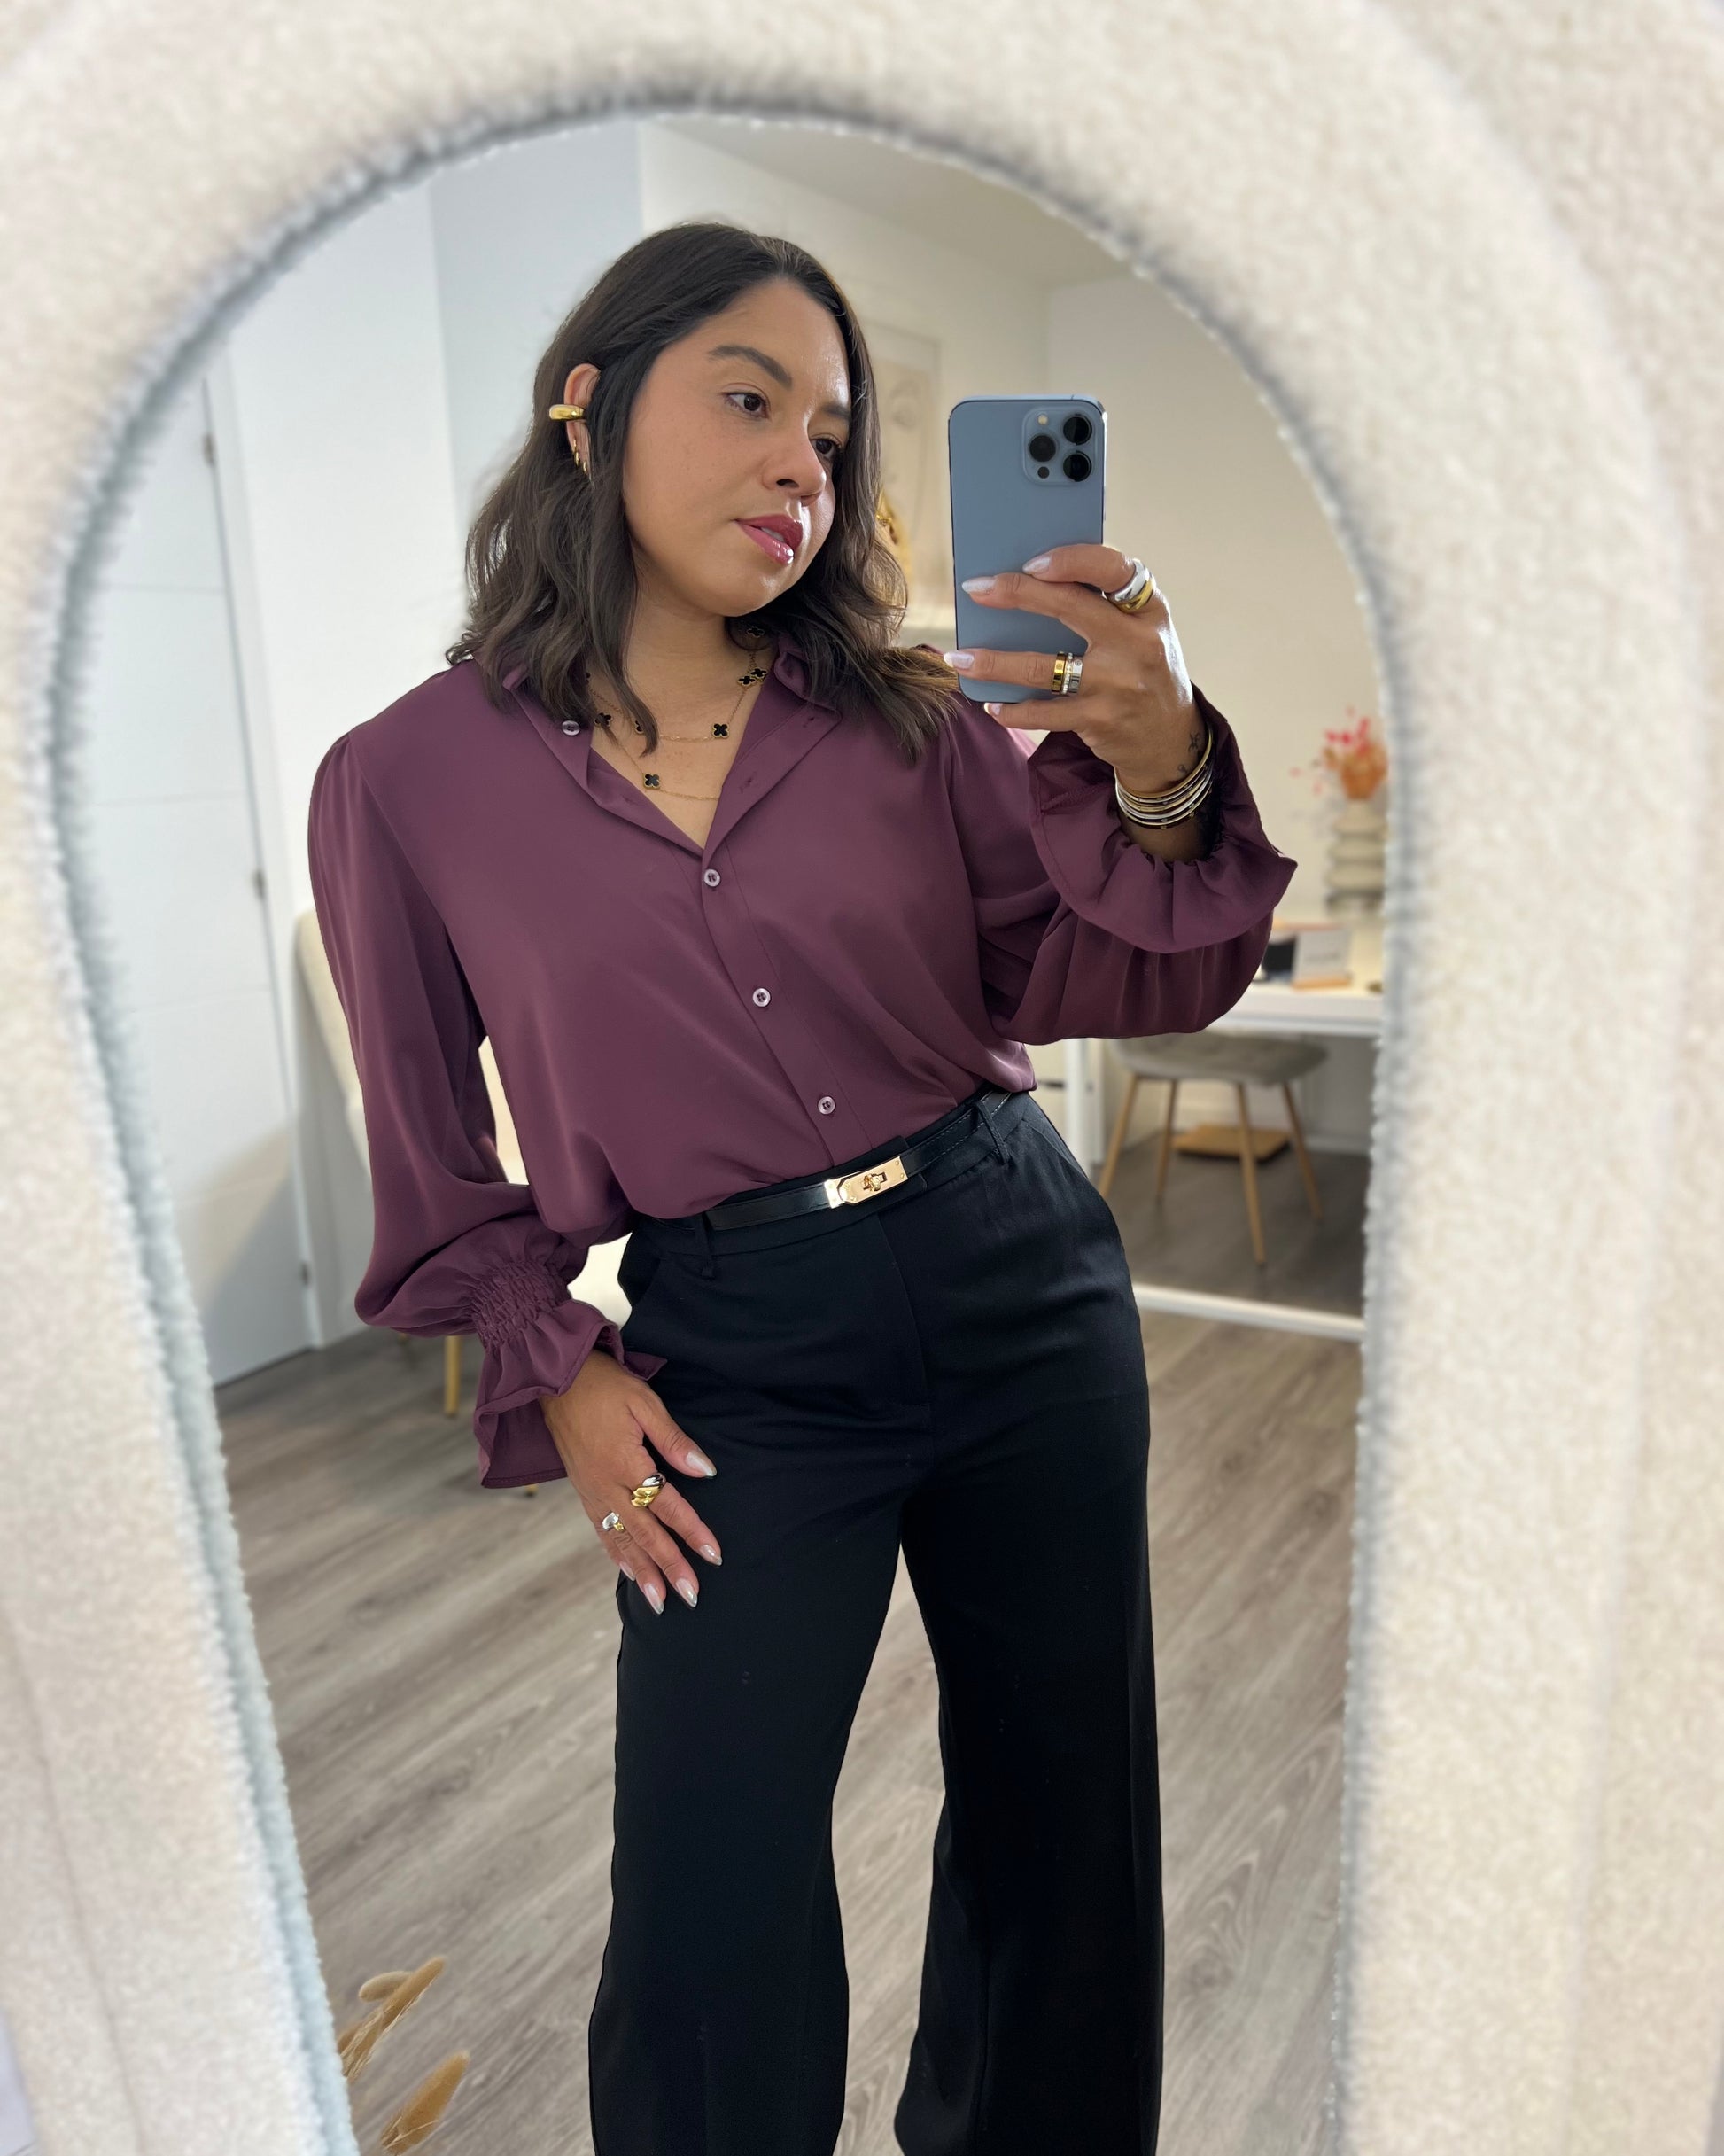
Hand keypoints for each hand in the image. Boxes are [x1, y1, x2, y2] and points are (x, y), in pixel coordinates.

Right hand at [542, 1349, 722, 1614]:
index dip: (693, 1532)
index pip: (667, 1506)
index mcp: (625, 1463)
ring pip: (621, 1540)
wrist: (554, 1379)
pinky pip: (601, 1530)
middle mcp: (606, 1485)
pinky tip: (629, 1571)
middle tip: (692, 1596)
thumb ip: (674, 1440)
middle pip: (645, 1533)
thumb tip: (705, 1471)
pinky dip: (616, 1554)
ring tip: (661, 1601)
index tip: (715, 1556)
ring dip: (643, 1572)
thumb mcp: (644, 1403)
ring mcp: (591, 1491)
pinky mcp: (582, 1490)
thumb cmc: (604, 1385)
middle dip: (670, 1566)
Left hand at [945, 545, 1205, 795]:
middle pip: (1069, 607)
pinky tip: (991, 704)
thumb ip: (1104, 603)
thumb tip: (1030, 579)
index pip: (1112, 569)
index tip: (1031, 562)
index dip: (1070, 560)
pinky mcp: (1099, 720)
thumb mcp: (1142, 628)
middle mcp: (1137, 642)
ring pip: (1043, 666)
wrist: (1170, 737)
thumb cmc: (1143, 668)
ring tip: (959, 656)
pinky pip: (1043, 712)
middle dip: (1015, 594)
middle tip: (975, 589)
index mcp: (1149, 608)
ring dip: (994, 662)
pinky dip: (1012, 709)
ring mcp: (1118, 684)